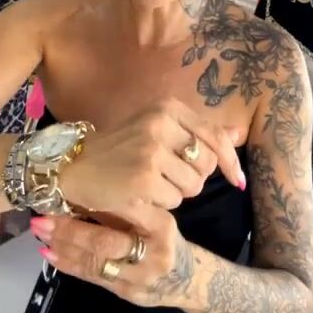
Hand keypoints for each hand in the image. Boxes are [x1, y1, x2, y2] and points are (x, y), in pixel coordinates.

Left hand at [31, 202, 196, 309]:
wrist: (188, 278)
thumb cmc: (163, 238)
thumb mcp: (151, 216)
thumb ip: (121, 206)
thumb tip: (79, 186)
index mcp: (161, 225)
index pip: (123, 212)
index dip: (90, 203)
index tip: (62, 193)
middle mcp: (154, 254)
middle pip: (105, 243)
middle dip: (69, 232)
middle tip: (41, 220)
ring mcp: (142, 278)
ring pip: (97, 263)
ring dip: (64, 249)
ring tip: (41, 236)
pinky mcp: (130, 294)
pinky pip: (95, 278)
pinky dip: (70, 265)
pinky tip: (52, 255)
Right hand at [60, 98, 243, 212]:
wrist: (74, 165)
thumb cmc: (120, 149)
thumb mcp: (159, 130)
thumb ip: (199, 132)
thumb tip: (239, 133)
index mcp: (167, 108)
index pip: (215, 137)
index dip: (230, 162)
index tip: (238, 181)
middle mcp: (160, 124)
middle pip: (207, 165)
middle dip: (194, 177)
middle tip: (166, 176)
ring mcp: (151, 151)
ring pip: (193, 186)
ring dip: (177, 192)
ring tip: (152, 184)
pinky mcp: (143, 179)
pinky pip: (174, 201)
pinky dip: (161, 204)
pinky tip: (140, 194)